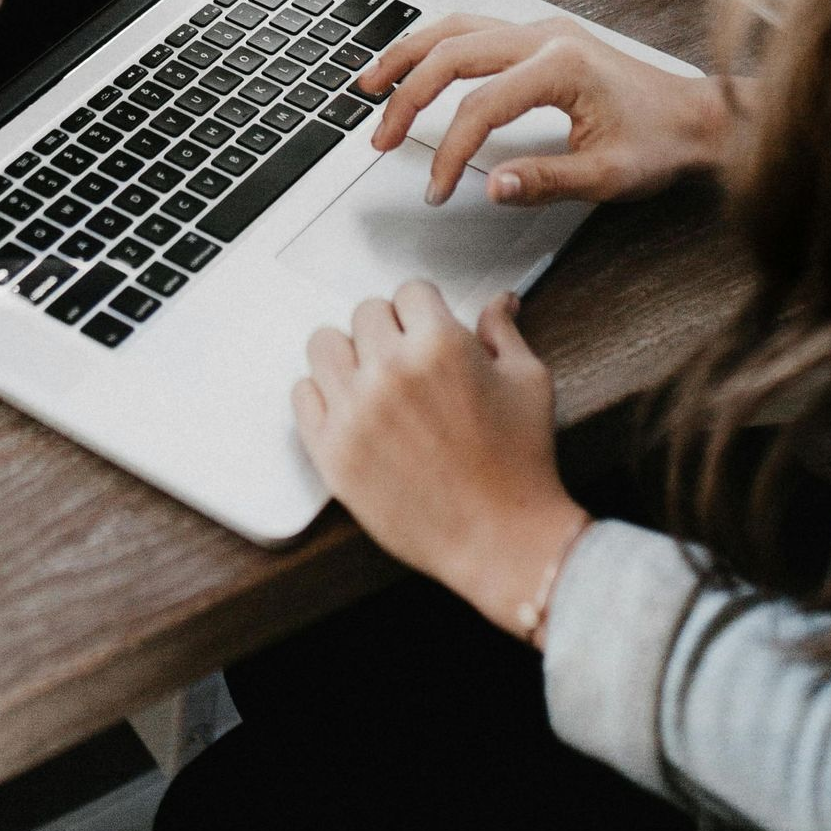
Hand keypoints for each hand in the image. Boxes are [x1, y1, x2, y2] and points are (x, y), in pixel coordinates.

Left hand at [292, 281, 589, 638]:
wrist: (501, 540)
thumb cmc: (520, 464)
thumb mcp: (528, 382)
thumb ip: (503, 332)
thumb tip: (500, 301)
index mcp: (439, 345)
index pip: (410, 291)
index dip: (425, 310)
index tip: (428, 328)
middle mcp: (390, 371)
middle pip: (365, 313)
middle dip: (390, 330)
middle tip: (408, 360)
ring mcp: (355, 412)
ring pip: (324, 344)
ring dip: (349, 355)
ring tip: (372, 379)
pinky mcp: (332, 452)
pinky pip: (302, 395)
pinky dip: (323, 396)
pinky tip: (351, 409)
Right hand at [361, 13, 733, 205]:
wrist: (699, 117)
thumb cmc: (663, 142)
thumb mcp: (608, 176)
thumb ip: (546, 180)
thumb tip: (491, 186)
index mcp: (561, 66)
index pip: (480, 106)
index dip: (450, 151)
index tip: (437, 188)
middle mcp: (546, 36)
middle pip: (452, 53)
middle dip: (407, 97)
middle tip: (380, 137)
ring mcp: (542, 30)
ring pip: (456, 29)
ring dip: (409, 56)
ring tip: (371, 85)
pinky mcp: (541, 37)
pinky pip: (473, 29)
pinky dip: (435, 46)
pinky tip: (416, 65)